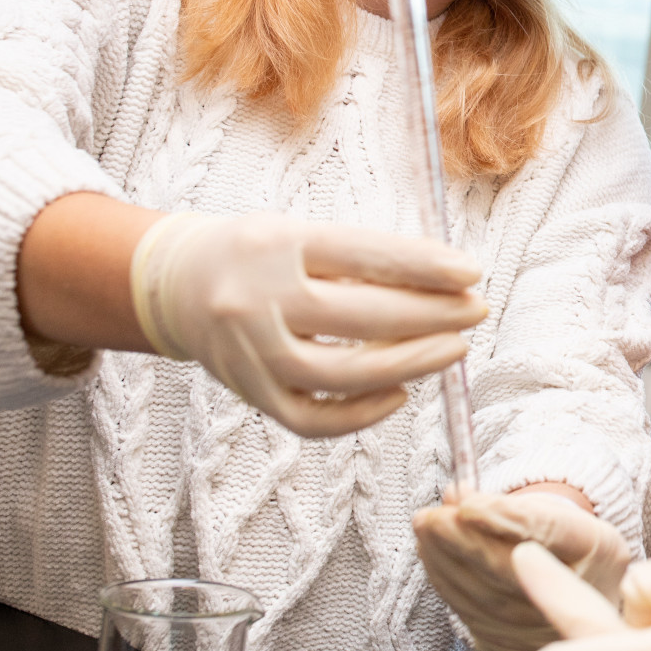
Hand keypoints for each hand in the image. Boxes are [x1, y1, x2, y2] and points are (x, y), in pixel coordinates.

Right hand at [130, 212, 484, 436]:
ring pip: (341, 373)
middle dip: (432, 316)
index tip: (472, 272)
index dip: (423, 266)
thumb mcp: (302, 232)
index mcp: (276, 243)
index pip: (362, 255)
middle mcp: (257, 298)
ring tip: (454, 349)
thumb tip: (449, 278)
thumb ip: (364, 256)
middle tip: (476, 310)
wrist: (173, 284)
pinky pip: (311, 419)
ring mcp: (249, 352)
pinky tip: (401, 393)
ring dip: (410, 364)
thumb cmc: (259, 253)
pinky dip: (361, 413)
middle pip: (359, 316)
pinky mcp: (249, 394)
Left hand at [415, 489, 631, 650]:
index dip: (504, 519)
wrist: (585, 597)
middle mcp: (573, 596)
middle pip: (506, 569)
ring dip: (443, 558)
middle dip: (461, 541)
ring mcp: (539, 630)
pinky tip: (431, 554)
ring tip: (425, 527)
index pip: (548, 531)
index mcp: (595, 551)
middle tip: (432, 516)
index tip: (467, 504)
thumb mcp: (562, 514)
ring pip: (480, 595)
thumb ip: (515, 506)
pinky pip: (466, 613)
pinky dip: (444, 580)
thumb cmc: (569, 548)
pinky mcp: (508, 647)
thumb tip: (457, 496)